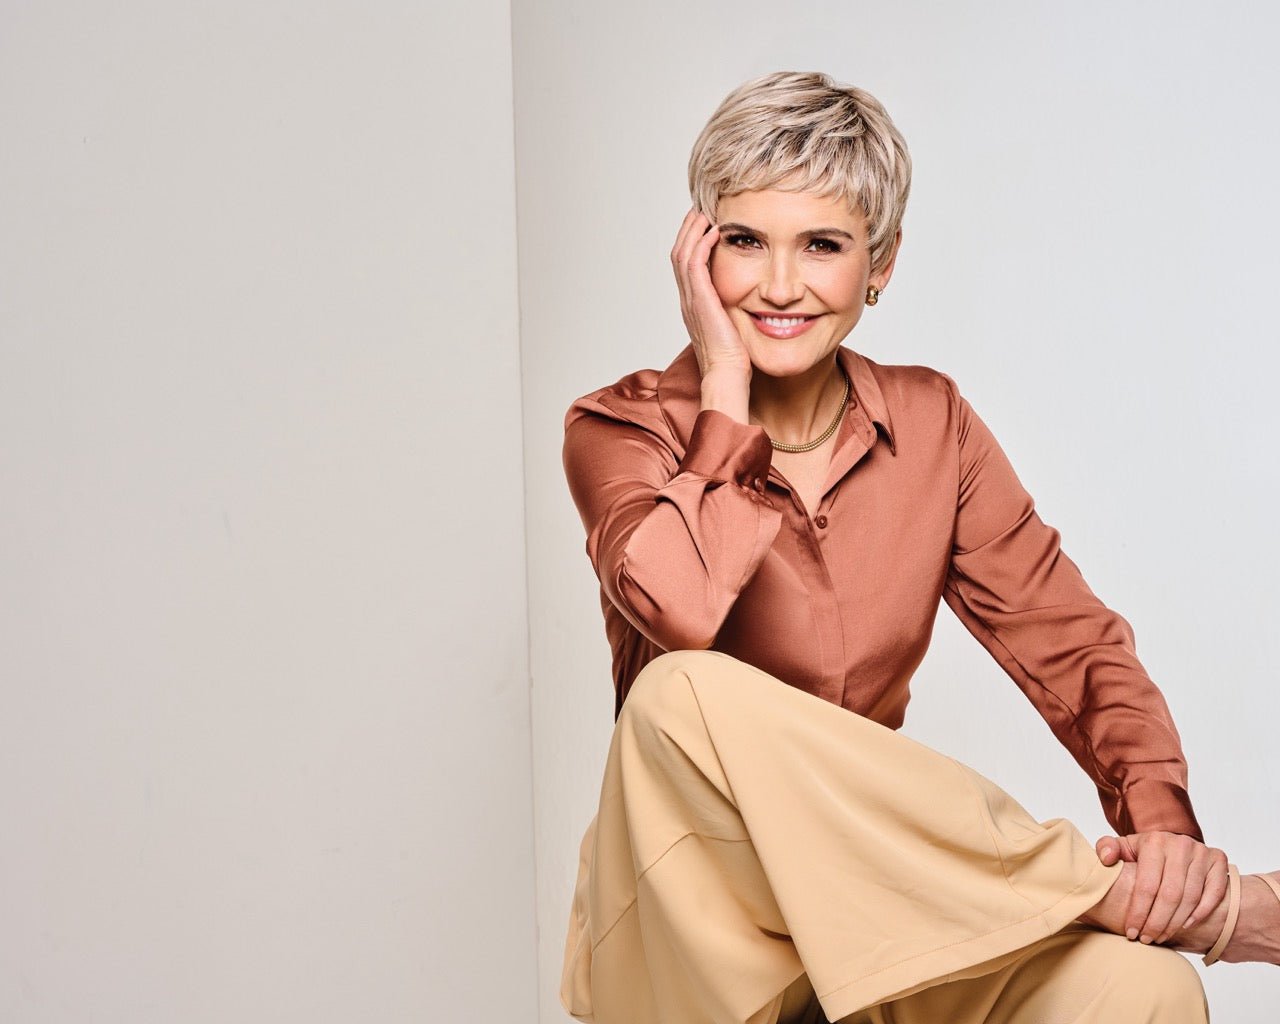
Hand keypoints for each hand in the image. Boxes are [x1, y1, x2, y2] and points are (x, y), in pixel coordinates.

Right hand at [670, 206, 751, 380]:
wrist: (726, 374)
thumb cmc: (735, 358)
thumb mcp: (734, 326)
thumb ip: (736, 309)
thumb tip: (754, 299)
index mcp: (694, 304)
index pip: (687, 264)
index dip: (693, 241)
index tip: (706, 223)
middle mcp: (688, 299)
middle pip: (679, 253)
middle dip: (689, 229)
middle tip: (702, 209)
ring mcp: (691, 299)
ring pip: (682, 253)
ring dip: (693, 230)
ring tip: (705, 211)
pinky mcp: (699, 300)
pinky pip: (694, 263)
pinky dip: (702, 243)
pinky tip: (717, 230)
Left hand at [1095, 831, 1228, 944]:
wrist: (1173, 842)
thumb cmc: (1145, 852)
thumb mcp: (1124, 847)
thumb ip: (1107, 848)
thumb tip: (1105, 859)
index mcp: (1154, 842)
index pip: (1147, 885)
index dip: (1139, 912)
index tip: (1131, 931)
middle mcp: (1180, 845)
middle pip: (1170, 895)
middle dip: (1156, 922)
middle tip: (1146, 939)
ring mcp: (1202, 852)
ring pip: (1190, 897)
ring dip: (1175, 922)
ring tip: (1161, 936)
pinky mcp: (1218, 861)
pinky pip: (1214, 893)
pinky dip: (1201, 912)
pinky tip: (1186, 925)